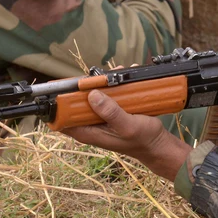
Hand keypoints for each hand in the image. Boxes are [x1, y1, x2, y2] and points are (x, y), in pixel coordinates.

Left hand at [63, 89, 190, 180]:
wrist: (157, 143)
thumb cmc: (143, 139)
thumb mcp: (127, 126)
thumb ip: (110, 112)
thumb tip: (92, 95)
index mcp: (87, 132)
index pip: (61, 118)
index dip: (60, 102)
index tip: (69, 85)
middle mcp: (89, 124)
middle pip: (74, 102)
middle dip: (85, 86)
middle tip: (99, 77)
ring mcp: (99, 118)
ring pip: (91, 96)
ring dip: (101, 84)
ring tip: (116, 74)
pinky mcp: (109, 112)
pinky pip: (105, 95)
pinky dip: (112, 86)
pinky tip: (123, 78)